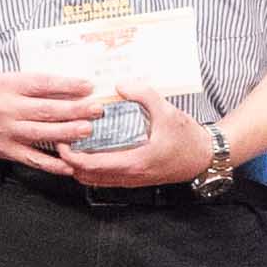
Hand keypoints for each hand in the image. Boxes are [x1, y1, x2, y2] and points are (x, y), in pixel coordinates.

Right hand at [0, 69, 110, 171]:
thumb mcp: (11, 80)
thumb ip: (38, 84)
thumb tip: (76, 87)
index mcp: (9, 85)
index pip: (42, 84)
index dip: (67, 85)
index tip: (89, 86)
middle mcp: (6, 109)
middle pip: (45, 110)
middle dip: (74, 110)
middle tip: (97, 110)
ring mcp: (6, 132)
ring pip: (41, 134)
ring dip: (67, 133)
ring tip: (88, 131)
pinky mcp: (6, 151)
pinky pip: (33, 159)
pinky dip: (53, 164)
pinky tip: (70, 164)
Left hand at [61, 96, 216, 189]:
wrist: (205, 157)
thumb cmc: (187, 137)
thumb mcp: (167, 111)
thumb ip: (144, 95)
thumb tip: (120, 85)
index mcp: (134, 162)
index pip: (91, 166)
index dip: (70, 156)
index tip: (62, 140)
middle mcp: (130, 176)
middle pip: (87, 177)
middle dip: (70, 162)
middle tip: (62, 142)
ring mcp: (133, 180)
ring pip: (96, 181)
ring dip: (80, 167)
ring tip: (73, 148)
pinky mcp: (136, 179)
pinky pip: (107, 179)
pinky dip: (93, 170)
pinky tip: (92, 153)